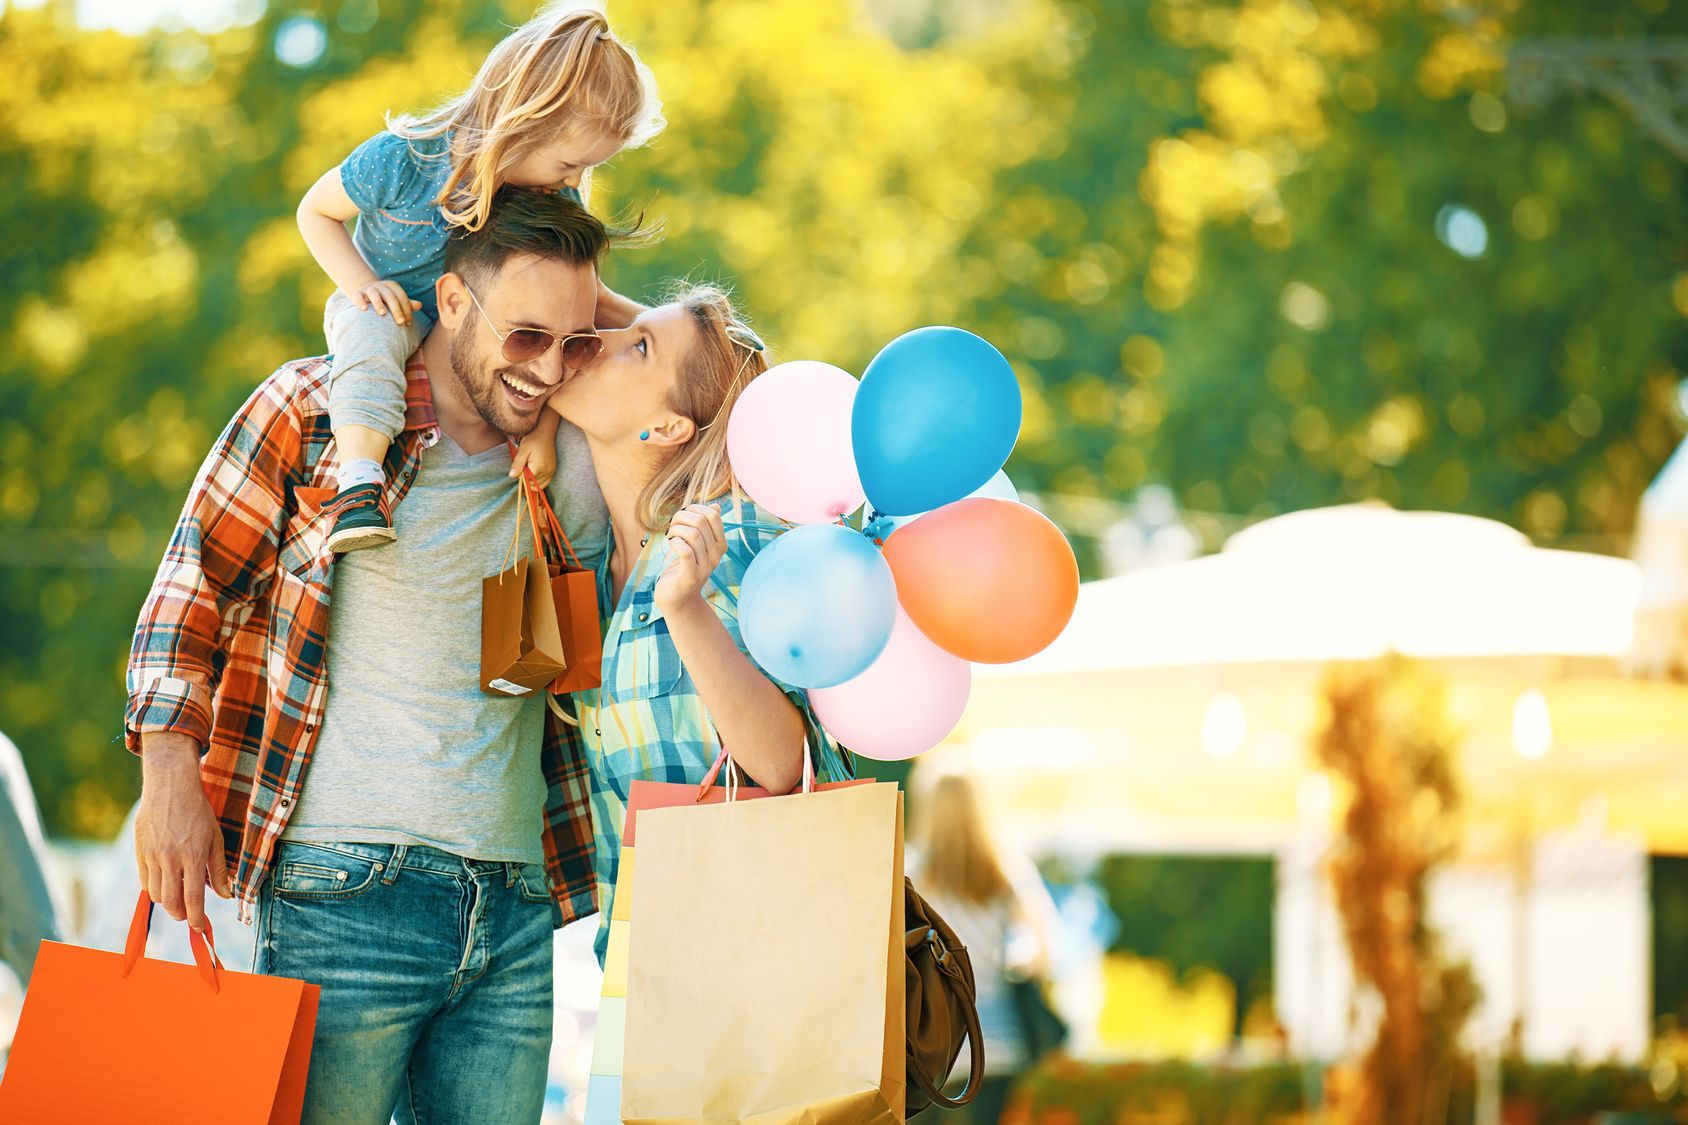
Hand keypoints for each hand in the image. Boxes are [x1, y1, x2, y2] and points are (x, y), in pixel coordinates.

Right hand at [134, 734, 229, 931]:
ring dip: (168, 902)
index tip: (199, 928)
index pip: (193, 898)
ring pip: (156, 894)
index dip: (196, 917)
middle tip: (189, 915)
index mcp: (192, 856)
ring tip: (179, 897)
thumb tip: (226, 895)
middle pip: (171, 901)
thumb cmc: (198, 812)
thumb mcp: (216, 838)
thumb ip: (218, 869)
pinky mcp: (139, 851)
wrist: (170, 787)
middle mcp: (170, 859)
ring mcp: (152, 856)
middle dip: (181, 914)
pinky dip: (154, 888)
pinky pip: (144, 881)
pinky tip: (165, 883)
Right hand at [349, 279, 421, 325]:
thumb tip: (420, 305)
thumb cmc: (385, 299)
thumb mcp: (396, 299)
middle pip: (390, 296)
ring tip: (382, 314)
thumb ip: (407, 303)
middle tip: (400, 322)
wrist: (365, 291)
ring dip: (378, 303)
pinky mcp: (357, 293)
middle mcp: (381, 286)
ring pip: (374, 293)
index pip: (402, 297)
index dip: (407, 310)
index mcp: (392, 286)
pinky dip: (360, 301)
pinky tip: (363, 309)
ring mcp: (369, 289)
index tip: (408, 323)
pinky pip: (358, 296)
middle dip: (396, 309)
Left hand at [511, 429, 556, 488]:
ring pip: (539, 485)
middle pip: (533, 483)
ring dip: (532, 481)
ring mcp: (551, 472)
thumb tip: (512, 476)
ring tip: (529, 469)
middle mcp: (547, 471)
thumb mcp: (523, 450)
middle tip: (524, 466)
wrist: (545, 433)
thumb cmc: (532, 439)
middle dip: (526, 478)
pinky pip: (545, 482)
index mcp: (538, 467)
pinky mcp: (553, 470)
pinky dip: (539, 481)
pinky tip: (535, 474)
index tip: (519, 466)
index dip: (520, 476)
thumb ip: (517, 463)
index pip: (526, 480)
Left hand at [654, 504, 726, 610]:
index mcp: (720, 545)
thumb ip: (706, 526)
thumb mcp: (696, 545)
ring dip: (675, 530)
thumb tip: (716, 506)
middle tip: (672, 526)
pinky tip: (671, 544)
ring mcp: (705, 567)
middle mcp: (716, 555)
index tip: (683, 517)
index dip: (695, 508)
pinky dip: (675, 542)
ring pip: (692, 534)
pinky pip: (685, 551)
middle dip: (681, 517)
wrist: (677, 598)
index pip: (713, 515)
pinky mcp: (690, 576)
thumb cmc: (684, 567)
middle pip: (701, 522)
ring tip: (670, 536)